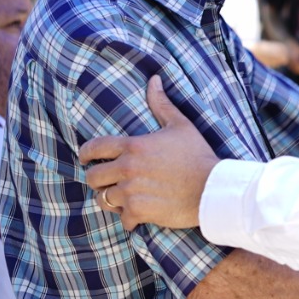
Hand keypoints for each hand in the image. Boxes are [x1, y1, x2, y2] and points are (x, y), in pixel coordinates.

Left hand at [79, 75, 218, 228]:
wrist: (212, 188)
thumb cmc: (198, 155)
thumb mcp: (180, 125)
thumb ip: (161, 104)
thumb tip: (154, 79)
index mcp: (133, 146)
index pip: (94, 148)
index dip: (86, 154)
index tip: (86, 159)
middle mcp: (127, 168)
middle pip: (92, 177)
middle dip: (98, 180)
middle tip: (108, 182)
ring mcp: (131, 191)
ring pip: (103, 199)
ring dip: (112, 200)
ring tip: (123, 199)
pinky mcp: (139, 211)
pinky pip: (122, 218)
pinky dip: (128, 218)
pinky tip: (137, 215)